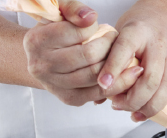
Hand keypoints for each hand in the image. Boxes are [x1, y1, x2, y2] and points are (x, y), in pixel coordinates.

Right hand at [23, 0, 142, 105]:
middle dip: (110, 46)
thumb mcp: (59, 13)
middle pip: (89, 56)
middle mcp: (42, 66)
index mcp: (37, 41)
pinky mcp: (70, 99)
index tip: (104, 28)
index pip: (79, 32)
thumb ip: (73, 8)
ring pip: (96, 76)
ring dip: (116, 65)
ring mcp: (55, 85)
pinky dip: (118, 83)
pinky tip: (129, 74)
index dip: (98, 28)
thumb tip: (91, 18)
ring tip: (125, 55)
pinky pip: (99, 93)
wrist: (41, 59)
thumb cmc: (54, 32)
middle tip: (116, 40)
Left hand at [97, 1, 166, 126]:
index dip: (113, 67)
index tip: (103, 84)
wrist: (163, 17)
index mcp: (137, 32)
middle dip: (133, 98)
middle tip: (117, 105)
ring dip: (150, 107)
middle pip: (150, 77)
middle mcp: (156, 46)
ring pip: (165, 87)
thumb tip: (96, 94)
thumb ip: (107, 62)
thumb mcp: (117, 35)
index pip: (125, 48)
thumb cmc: (137, 29)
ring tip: (135, 115)